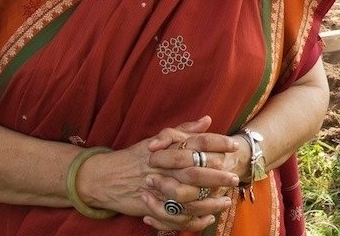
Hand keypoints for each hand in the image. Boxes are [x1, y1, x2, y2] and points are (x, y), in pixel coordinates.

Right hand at [138, 116, 242, 230]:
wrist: (104, 177)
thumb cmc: (135, 157)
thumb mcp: (158, 139)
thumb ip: (184, 130)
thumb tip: (208, 119)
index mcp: (168, 147)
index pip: (197, 141)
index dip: (217, 143)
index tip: (234, 146)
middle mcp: (165, 165)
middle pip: (197, 169)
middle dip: (218, 174)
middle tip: (234, 178)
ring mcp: (159, 186)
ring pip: (190, 195)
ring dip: (210, 201)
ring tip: (226, 201)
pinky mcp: (153, 205)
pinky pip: (177, 215)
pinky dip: (194, 219)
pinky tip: (208, 218)